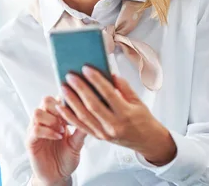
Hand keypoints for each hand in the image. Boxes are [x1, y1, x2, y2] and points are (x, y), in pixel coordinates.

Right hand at [26, 96, 86, 185]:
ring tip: (62, 130)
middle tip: (67, 120)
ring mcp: (35, 129)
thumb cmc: (66, 158)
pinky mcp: (30, 140)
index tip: (75, 107)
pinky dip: (48, 132)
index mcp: (54, 117)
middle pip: (45, 100)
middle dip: (58, 108)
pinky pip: (36, 129)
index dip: (66, 99)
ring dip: (52, 120)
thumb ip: (81, 128)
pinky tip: (58, 137)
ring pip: (37, 112)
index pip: (56, 98)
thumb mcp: (77, 142)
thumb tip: (90, 113)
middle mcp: (44, 120)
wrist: (58, 176)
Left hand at [57, 67, 176, 165]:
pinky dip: (69, 116)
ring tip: (63, 87)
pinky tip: (61, 106)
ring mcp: (105, 133)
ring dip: (71, 101)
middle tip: (70, 75)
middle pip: (93, 105)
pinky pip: (81, 126)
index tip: (86, 68)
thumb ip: (123, 86)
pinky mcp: (99, 138)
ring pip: (84, 116)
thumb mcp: (137, 100)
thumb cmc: (143, 118)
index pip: (109, 94)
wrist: (147, 141)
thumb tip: (108, 73)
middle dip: (80, 89)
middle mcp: (114, 125)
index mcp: (126, 114)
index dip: (96, 80)